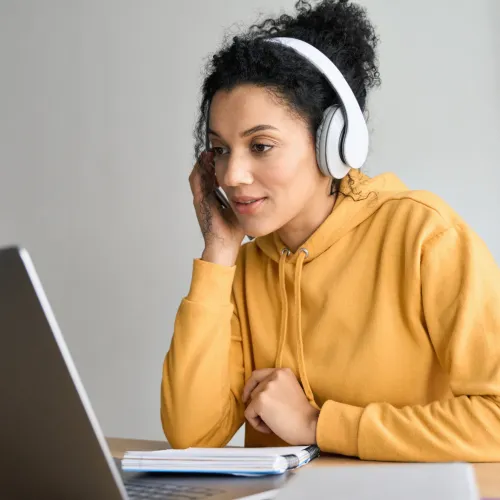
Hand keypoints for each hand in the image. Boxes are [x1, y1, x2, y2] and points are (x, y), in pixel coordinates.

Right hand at [189, 151, 244, 265]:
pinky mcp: (199, 202)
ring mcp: (201, 200)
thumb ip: (248, 198)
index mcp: (215, 199)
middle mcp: (206, 198)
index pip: (214, 177)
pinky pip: (196, 182)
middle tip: (217, 148)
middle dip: (210, 161)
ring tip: (211, 151)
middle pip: (205, 173)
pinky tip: (206, 160)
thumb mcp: (243, 209)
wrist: (224, 246)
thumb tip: (261, 187)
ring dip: (203, 163)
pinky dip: (200, 170)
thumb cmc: (234, 232)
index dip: (218, 165)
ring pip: (198, 175)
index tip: (226, 155)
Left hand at [242, 368, 319, 444]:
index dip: (251, 386)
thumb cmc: (302, 414)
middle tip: (269, 417)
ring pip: (250, 403)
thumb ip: (275, 386)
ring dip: (259, 416)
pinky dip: (256, 424)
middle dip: (257, 405)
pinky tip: (270, 428)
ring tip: (274, 422)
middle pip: (253, 390)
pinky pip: (248, 414)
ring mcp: (266, 387)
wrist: (310, 425)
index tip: (248, 397)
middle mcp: (273, 376)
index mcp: (282, 372)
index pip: (257, 374)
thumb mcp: (289, 390)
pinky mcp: (260, 401)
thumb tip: (255, 394)